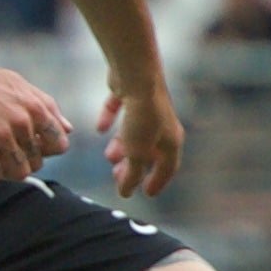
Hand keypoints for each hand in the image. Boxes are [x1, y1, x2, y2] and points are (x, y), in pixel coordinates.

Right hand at [0, 51, 73, 181]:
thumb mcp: (18, 85)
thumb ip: (46, 107)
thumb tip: (68, 129)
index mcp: (36, 107)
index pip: (60, 145)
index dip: (46, 150)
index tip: (29, 145)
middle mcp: (23, 121)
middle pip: (38, 162)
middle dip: (21, 160)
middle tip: (2, 150)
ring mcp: (3, 134)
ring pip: (19, 173)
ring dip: (5, 170)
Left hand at [98, 81, 182, 197]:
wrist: (136, 76)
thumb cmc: (141, 117)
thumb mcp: (136, 153)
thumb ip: (131, 175)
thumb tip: (126, 193)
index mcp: (172, 140)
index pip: (168, 168)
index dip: (158, 182)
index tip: (147, 193)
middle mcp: (164, 123)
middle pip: (150, 150)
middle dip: (134, 166)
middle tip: (118, 177)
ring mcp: (148, 107)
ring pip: (135, 132)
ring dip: (122, 146)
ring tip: (109, 156)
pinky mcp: (130, 92)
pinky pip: (120, 109)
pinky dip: (111, 120)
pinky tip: (99, 128)